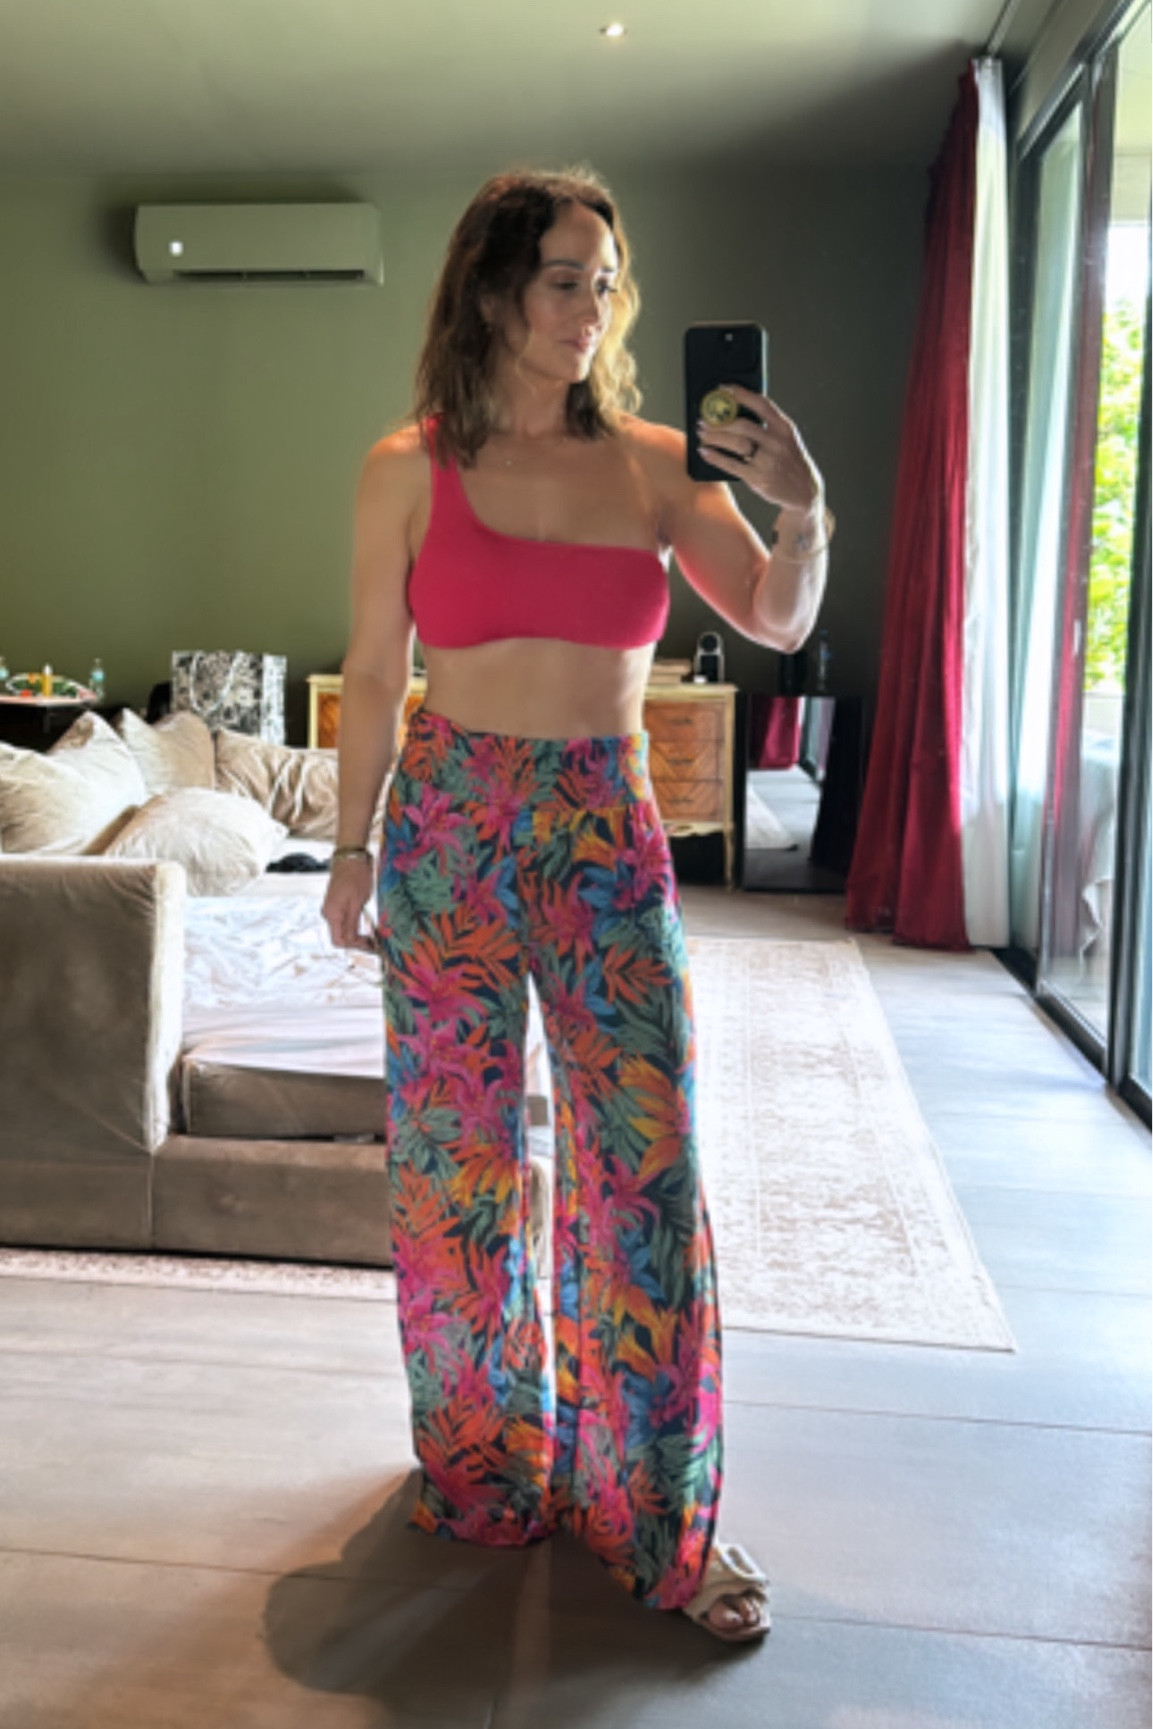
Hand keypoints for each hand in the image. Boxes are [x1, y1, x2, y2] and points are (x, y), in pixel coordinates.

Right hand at [321, 855, 378, 953]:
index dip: (354, 946)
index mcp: (331, 914)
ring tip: (373, 937)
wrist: (351, 857)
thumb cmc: (356, 876)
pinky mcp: (337, 904)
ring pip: (342, 930)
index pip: (338, 941)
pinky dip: (354, 926)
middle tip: (375, 944)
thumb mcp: (357, 902)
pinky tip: (366, 926)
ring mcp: (332, 909)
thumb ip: (352, 923)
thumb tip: (350, 941)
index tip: (370, 946)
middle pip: (340, 937)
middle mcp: (328, 913)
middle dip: (356, 942)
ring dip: (356, 935)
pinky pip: (343, 921)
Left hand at [697, 383, 823, 515]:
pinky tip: (704, 451)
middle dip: (720, 421)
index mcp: (784, 427)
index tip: (723, 389)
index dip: (741, 394)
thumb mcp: (786, 438)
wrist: (803, 490)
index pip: (762, 404)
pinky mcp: (757, 477)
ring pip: (736, 443)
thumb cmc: (788, 460)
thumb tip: (735, 411)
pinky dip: (715, 457)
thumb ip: (767, 425)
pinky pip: (731, 464)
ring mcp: (767, 461)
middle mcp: (777, 442)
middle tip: (704, 418)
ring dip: (715, 436)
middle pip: (743, 425)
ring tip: (702, 433)